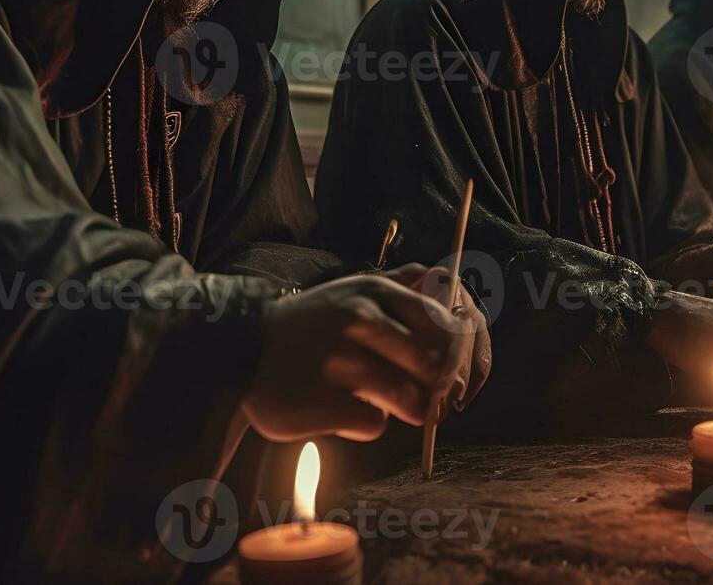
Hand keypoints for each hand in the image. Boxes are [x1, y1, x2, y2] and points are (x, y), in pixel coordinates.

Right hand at [243, 265, 472, 442]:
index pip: (453, 318)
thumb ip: (410, 297)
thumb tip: (468, 325)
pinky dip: (366, 423)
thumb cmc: (315, 327)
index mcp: (378, 290)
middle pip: (437, 364)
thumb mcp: (361, 292)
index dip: (471, 353)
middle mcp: (362, 316)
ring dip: (408, 410)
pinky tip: (344, 410)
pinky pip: (374, 422)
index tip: (468, 378)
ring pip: (411, 399)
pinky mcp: (321, 399)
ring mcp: (341, 357)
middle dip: (441, 390)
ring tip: (386, 404)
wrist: (240, 350)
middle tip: (430, 402)